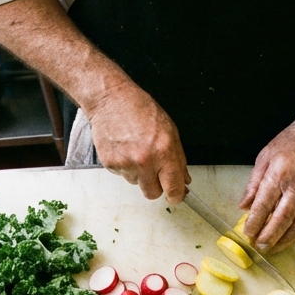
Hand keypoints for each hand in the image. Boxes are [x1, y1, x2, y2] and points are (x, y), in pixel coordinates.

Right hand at [89, 81, 189, 203]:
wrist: (111, 99)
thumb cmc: (140, 109)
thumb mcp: (169, 130)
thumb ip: (178, 158)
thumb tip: (183, 179)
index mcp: (164, 151)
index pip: (173, 188)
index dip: (176, 194)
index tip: (176, 195)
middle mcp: (145, 161)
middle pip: (153, 194)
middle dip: (155, 185)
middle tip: (153, 169)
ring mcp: (126, 164)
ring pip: (136, 183)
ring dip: (138, 173)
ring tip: (136, 150)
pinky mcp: (111, 164)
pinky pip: (122, 175)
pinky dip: (125, 166)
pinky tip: (125, 148)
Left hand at [239, 111, 294, 252]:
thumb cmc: (292, 144)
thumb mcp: (265, 156)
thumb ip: (253, 183)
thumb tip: (243, 206)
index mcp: (279, 174)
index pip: (263, 205)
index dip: (254, 223)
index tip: (247, 233)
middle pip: (282, 219)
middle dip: (269, 236)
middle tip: (259, 246)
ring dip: (285, 240)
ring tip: (273, 248)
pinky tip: (291, 239)